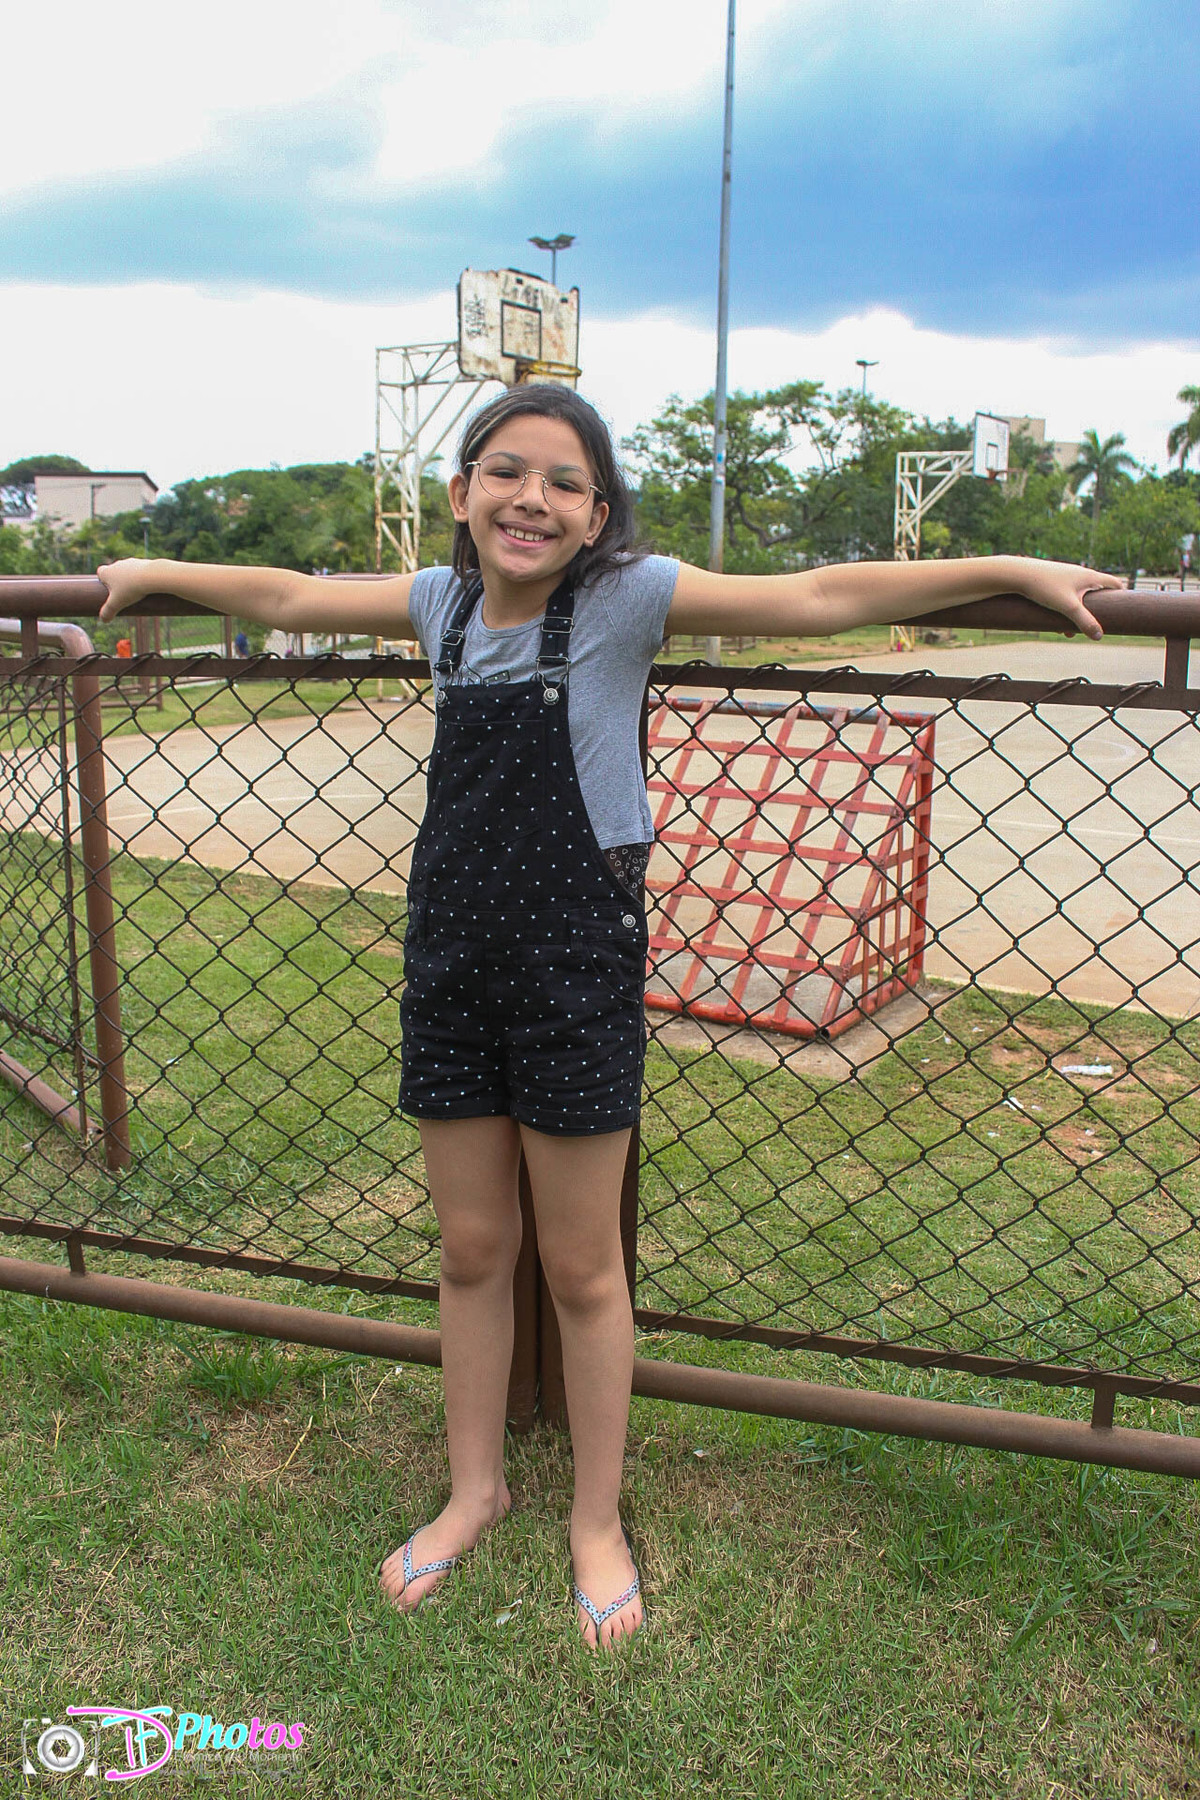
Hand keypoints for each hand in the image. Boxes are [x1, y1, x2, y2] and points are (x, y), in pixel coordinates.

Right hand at [97, 558, 150, 623]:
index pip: (100, 572)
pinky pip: (141, 570)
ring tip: (137, 592)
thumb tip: (104, 620)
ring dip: (131, 579)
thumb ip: (108, 612)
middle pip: (115, 572)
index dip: (103, 581)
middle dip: (118, 583)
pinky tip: (148, 586)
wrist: (153, 576)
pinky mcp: (145, 562)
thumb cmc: (132, 589)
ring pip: (128, 571)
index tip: (108, 591)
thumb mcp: (117, 604)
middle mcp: (118, 564)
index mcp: (108, 572)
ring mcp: (132, 562)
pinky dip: (143, 577)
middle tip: (123, 595)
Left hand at [1008, 557, 1124, 641]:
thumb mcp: (1068, 607)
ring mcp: (1067, 577)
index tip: (1123, 611)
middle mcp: (1080, 574)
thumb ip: (1085, 622)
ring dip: (1077, 616)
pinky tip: (1055, 626)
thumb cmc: (1045, 587)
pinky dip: (1064, 611)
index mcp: (1090, 577)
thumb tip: (1099, 636)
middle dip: (1095, 613)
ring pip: (1079, 599)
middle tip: (1093, 626)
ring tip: (1067, 632)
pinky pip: (1066, 598)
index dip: (1121, 596)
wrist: (1018, 574)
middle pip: (1097, 594)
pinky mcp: (1054, 582)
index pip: (1114, 583)